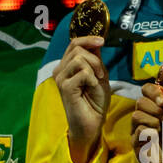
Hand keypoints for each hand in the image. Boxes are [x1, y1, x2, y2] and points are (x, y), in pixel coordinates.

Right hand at [52, 35, 109, 162]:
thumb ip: (96, 59)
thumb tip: (96, 42)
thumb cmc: (95, 101)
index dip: (88, 39)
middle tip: (101, 74)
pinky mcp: (65, 87)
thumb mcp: (99, 75)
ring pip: (79, 59)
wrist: (92, 123)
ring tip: (97, 82)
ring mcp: (60, 78)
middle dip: (95, 59)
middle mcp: (60, 70)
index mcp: (66, 66)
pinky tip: (92, 89)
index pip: (74, 43)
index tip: (101, 41)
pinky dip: (93, 79)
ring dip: (94, 68)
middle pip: (77, 48)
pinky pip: (83, 72)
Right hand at [131, 83, 162, 162]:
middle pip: (140, 101)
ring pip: (136, 115)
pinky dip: (150, 132)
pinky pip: (138, 131)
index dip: (152, 91)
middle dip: (154, 107)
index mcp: (156, 111)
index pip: (147, 91)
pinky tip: (156, 138)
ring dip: (152, 120)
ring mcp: (139, 131)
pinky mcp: (136, 144)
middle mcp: (145, 118)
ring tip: (161, 129)